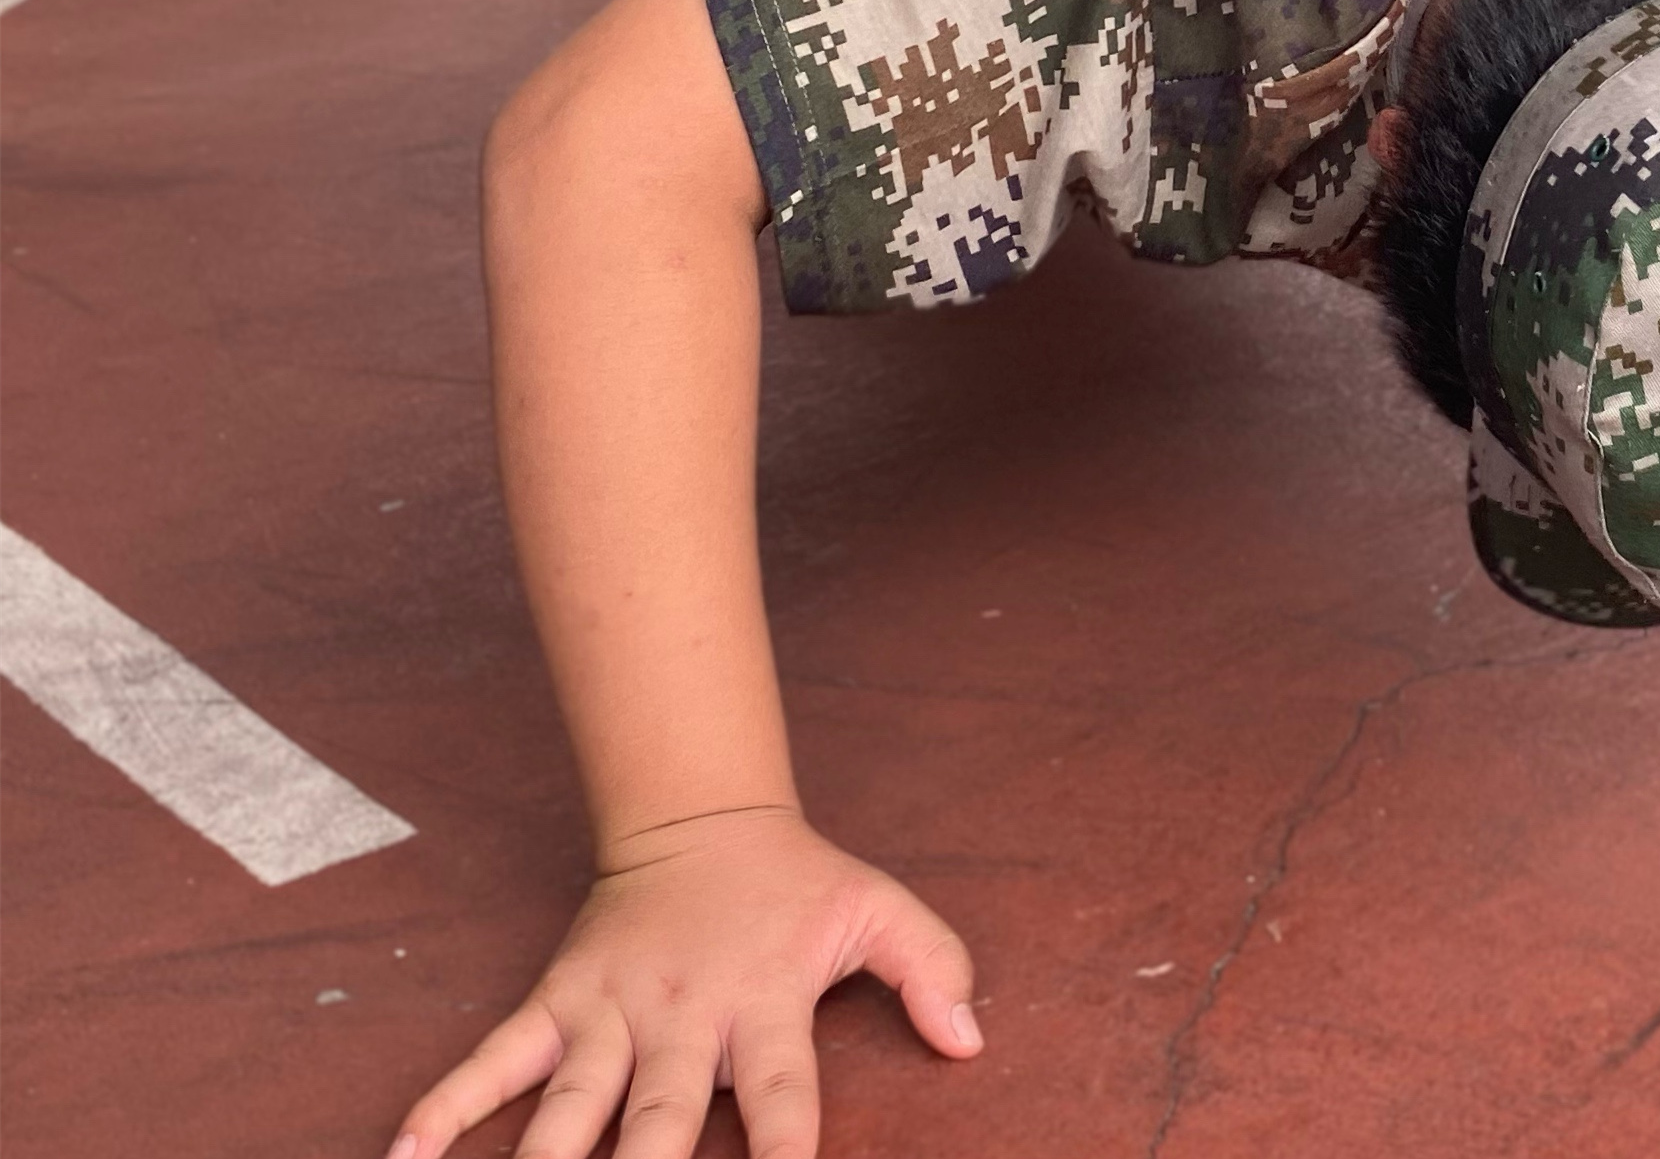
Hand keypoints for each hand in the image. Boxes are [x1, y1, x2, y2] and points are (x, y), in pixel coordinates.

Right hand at [387, 806, 980, 1158]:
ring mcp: (612, 1013)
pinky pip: (496, 1058)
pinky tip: (407, 1155)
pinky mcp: (557, 1000)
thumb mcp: (878, 911)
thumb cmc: (798, 885)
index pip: (783, 1103)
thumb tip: (970, 1041)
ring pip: (570, 1108)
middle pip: (663, 1125)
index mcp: (765, 1005)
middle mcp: (684, 1018)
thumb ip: (935, 967)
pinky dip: (449, 1104)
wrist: (702, 817)